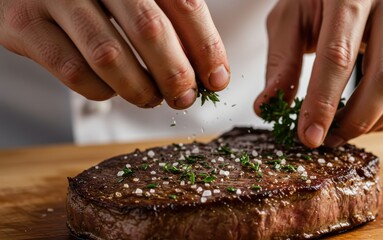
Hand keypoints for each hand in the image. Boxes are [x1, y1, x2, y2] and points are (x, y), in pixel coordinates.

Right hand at [0, 0, 229, 108]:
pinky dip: (100, 90)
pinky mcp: (25, 24)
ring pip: (109, 55)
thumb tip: (208, 72)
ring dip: (139, 88)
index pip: (184, 4)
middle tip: (184, 96)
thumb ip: (171, 24)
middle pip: (150, 29)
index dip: (206, 47)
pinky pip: (71, 70)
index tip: (216, 79)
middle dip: (175, 74)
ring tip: (151, 97)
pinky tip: (111, 91)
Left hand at [254, 0, 382, 147]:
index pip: (338, 57)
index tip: (308, 136)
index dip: (322, 102)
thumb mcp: (290, 19)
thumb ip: (281, 61)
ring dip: (373, 121)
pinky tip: (365, 118)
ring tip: (342, 131)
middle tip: (326, 140)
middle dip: (354, 120)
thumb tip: (266, 106)